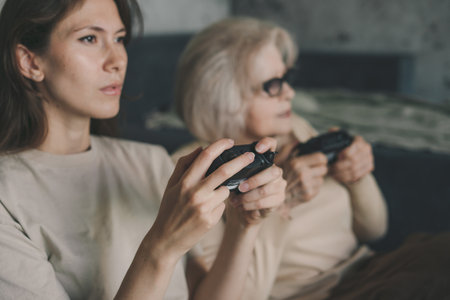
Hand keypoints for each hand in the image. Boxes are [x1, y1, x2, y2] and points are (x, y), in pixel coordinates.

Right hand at [149, 138, 257, 259]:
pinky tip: (206, 212)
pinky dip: (218, 204)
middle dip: (240, 161)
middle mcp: (196, 193)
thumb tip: (200, 148)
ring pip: (226, 190)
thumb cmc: (169, 209)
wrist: (166, 240)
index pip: (205, 157)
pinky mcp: (212, 220)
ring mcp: (205, 208)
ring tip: (210, 198)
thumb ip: (184, 165)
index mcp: (185, 182)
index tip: (230, 141)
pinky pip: (222, 205)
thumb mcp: (171, 185)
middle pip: (224, 171)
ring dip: (224, 189)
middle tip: (251, 156)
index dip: (219, 146)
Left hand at [227, 138, 286, 225]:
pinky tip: (241, 206)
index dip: (267, 143)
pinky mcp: (279, 198)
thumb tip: (222, 165)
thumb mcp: (234, 178)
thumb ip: (233, 169)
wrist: (243, 211)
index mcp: (264, 161)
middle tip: (239, 188)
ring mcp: (280, 185)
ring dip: (248, 196)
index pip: (271, 144)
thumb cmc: (238, 191)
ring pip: (266, 189)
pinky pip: (264, 202)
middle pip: (272, 171)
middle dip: (254, 180)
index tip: (257, 149)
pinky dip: (250, 205)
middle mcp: (275, 171)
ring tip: (235, 201)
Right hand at [275, 141, 327, 209]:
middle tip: (311, 170)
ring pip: (321, 179)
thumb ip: (288, 149)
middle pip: (324, 168)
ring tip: (306, 179)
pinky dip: (313, 188)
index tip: (317, 161)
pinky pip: (318, 188)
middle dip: (319, 169)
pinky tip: (304, 187)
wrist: (273, 198)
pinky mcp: (308, 195)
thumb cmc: (276, 178)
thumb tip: (298, 142)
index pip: (321, 158)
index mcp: (296, 163)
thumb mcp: (279, 160)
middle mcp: (302, 174)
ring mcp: (306, 186)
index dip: (320, 159)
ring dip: (316, 179)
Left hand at [329, 135, 373, 183]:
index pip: (355, 146)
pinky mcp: (368, 169)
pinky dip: (345, 178)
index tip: (337, 156)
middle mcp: (366, 150)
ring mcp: (369, 160)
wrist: (352, 157)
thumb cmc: (343, 147)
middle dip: (340, 166)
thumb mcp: (339, 139)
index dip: (347, 152)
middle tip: (330, 168)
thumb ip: (335, 133)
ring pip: (354, 170)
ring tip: (331, 173)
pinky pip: (356, 176)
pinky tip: (337, 177)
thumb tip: (332, 130)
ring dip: (341, 173)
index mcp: (359, 141)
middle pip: (354, 161)